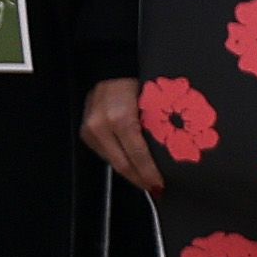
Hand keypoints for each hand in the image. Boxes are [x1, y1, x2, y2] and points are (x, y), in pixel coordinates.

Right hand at [80, 76, 160, 192]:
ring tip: (147, 181)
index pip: (137, 155)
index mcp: (121, 118)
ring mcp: (90, 129)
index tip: (161, 186)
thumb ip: (156, 128)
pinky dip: (121, 161)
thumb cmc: (139, 81)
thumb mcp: (153, 103)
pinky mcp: (85, 132)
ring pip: (113, 162)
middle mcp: (101, 126)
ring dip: (131, 173)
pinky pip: (106, 154)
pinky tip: (134, 166)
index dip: (149, 174)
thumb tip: (171, 155)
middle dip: (140, 179)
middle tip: (156, 189)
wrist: (112, 66)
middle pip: (122, 164)